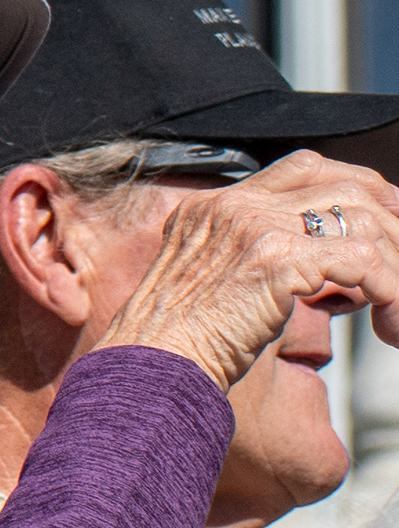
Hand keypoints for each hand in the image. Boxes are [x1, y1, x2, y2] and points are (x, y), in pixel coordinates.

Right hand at [98, 151, 398, 391]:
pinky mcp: (276, 260)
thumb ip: (254, 255)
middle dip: (392, 219)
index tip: (388, 219)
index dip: (356, 186)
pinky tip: (388, 323)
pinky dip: (392, 292)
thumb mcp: (211, 279)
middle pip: (342, 184)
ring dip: (397, 264)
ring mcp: (254, 228)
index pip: (303, 166)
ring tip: (396, 304)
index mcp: (215, 204)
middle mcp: (234, 205)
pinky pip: (364, 261)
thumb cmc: (181, 339)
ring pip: (362, 220)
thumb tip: (326, 266)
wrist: (153, 360)